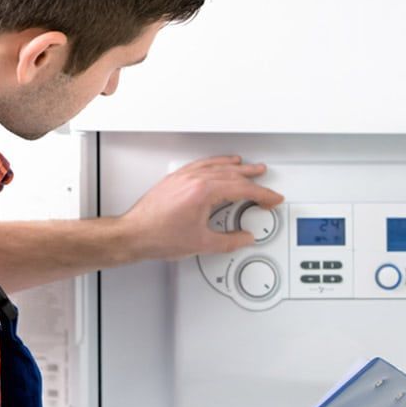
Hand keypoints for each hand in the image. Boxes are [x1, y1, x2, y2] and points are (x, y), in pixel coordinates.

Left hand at [117, 156, 283, 261]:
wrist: (133, 234)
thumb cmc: (158, 236)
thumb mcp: (201, 243)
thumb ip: (229, 241)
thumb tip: (245, 237)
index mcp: (204, 192)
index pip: (241, 189)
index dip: (261, 194)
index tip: (272, 199)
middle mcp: (194, 180)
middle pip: (231, 174)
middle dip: (252, 178)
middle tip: (266, 182)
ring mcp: (183, 177)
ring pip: (216, 166)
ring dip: (236, 167)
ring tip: (248, 166)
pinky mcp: (175, 179)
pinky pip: (201, 165)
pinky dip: (215, 163)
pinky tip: (219, 164)